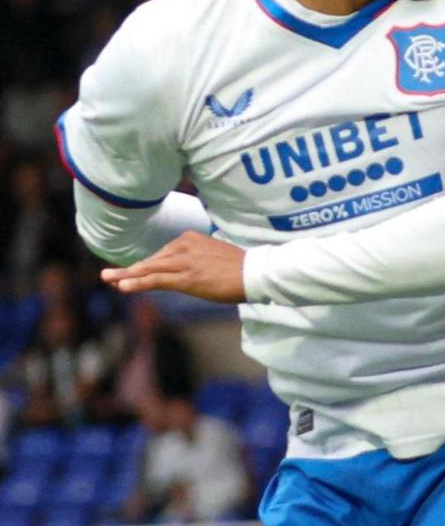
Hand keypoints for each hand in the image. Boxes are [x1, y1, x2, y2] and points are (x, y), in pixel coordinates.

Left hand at [100, 232, 245, 303]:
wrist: (256, 272)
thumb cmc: (242, 267)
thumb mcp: (216, 255)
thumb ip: (199, 258)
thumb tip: (194, 269)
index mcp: (191, 239)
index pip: (163, 253)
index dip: (145, 265)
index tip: (132, 271)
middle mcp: (183, 247)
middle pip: (151, 261)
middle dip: (129, 269)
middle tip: (108, 275)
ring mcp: (182, 262)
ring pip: (148, 269)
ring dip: (126, 276)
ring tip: (109, 280)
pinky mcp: (184, 278)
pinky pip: (154, 280)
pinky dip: (137, 283)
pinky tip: (122, 286)